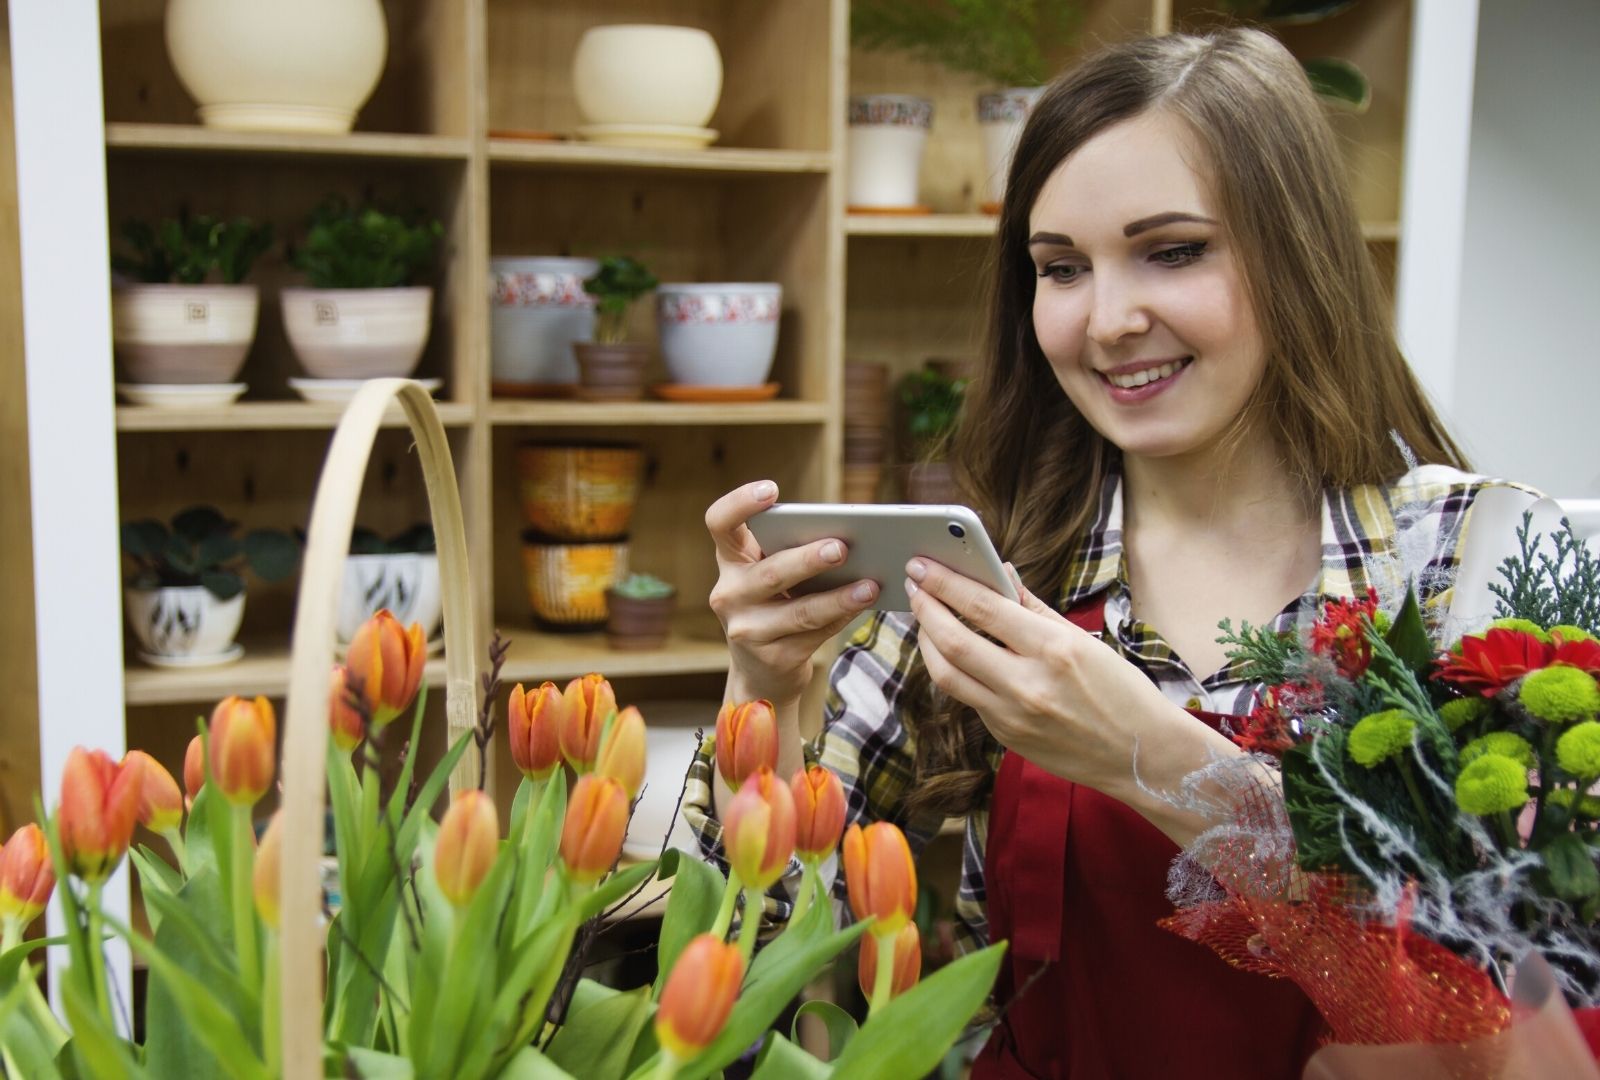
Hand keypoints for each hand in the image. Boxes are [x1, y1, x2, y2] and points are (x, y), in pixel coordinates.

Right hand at [705, 481, 879, 705]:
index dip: (739, 503)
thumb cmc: (774, 605)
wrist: (761, 672)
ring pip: (799, 611)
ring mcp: (747, 630)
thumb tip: (844, 538)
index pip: (719, 523)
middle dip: (808, 559)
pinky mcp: (773, 658)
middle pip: (770, 572)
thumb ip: (791, 553)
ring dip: (838, 597)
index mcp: (730, 561)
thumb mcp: (771, 577)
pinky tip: (864, 604)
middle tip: (841, 548)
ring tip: (870, 585)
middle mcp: (729, 594)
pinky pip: (814, 634)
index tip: (771, 490)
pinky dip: (842, 617)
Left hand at [905, 557, 1198, 794]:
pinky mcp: (1006, 736)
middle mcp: (1028, 683)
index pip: (983, 607)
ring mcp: (1013, 715)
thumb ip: (1035, 608)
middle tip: (913, 584)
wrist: (1143, 756)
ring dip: (927, 641)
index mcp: (1054, 649)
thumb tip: (1001, 573)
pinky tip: (951, 651)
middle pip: (952, 641)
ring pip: (946, 674)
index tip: (923, 564)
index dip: (945, 583)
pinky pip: (967, 697)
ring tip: (924, 617)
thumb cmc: (1121, 691)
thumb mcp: (1083, 640)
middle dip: (925, 608)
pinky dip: (954, 670)